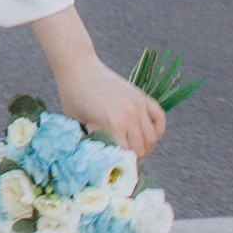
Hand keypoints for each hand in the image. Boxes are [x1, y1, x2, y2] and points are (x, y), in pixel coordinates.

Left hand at [50, 60, 167, 160]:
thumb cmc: (72, 96)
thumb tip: (104, 161)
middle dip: (133, 158)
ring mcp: (138, 105)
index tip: (115, 166)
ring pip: (152, 137)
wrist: (78, 67)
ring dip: (145, 147)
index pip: (126, 155)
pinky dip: (157, 129)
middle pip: (141, 149)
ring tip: (134, 148)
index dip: (120, 163)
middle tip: (123, 159)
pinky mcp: (142, 96)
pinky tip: (148, 135)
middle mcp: (130, 115)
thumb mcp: (78, 124)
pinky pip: (159, 118)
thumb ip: (94, 142)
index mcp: (113, 124)